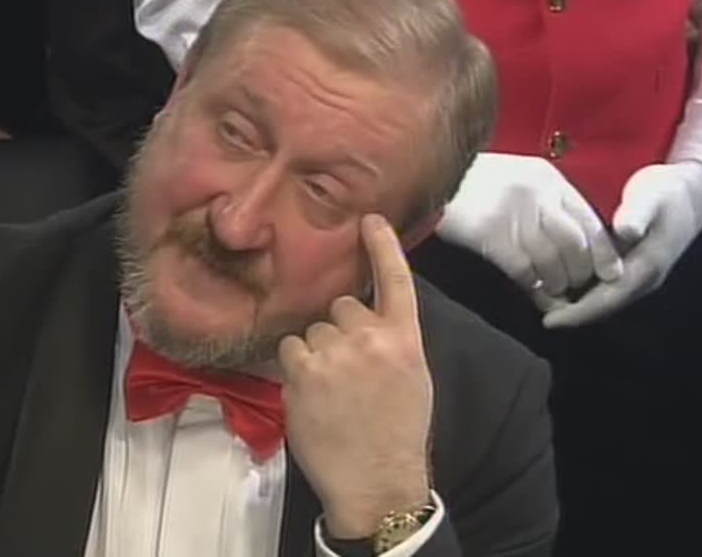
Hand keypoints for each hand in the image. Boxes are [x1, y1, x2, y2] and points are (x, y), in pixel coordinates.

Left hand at [278, 214, 431, 537]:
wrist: (376, 481)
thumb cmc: (396, 433)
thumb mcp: (412, 378)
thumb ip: (391, 341)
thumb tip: (367, 316)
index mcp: (405, 339)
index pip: (396, 280)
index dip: (382, 246)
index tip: (370, 219)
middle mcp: (371, 338)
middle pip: (340, 306)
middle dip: (338, 330)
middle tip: (347, 370)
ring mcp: (335, 353)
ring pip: (311, 329)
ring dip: (314, 351)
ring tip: (330, 389)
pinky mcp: (303, 371)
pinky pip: (288, 349)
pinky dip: (293, 366)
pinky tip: (310, 393)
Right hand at [436, 152, 622, 306]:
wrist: (427, 171)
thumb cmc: (473, 181)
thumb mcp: (517, 177)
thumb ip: (546, 201)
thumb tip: (574, 241)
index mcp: (547, 178)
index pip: (589, 220)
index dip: (602, 253)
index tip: (609, 274)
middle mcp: (536, 193)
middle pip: (574, 243)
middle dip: (580, 272)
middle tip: (577, 287)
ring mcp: (513, 213)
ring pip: (551, 260)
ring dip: (558, 283)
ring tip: (556, 294)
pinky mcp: (490, 234)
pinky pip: (523, 269)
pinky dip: (533, 286)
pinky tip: (533, 292)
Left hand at [541, 161, 701, 326]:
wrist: (692, 192)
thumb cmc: (666, 193)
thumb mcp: (650, 197)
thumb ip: (636, 214)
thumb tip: (625, 231)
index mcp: (645, 267)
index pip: (608, 300)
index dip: (578, 313)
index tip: (549, 321)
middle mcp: (642, 279)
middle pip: (602, 306)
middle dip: (571, 313)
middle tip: (536, 313)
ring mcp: (639, 276)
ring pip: (603, 299)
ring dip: (575, 305)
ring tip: (541, 302)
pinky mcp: (633, 268)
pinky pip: (605, 288)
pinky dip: (582, 291)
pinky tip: (559, 284)